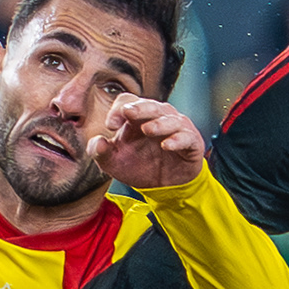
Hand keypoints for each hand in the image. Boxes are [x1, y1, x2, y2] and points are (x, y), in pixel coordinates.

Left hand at [84, 96, 205, 191]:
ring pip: (170, 118)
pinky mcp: (191, 142)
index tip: (110, 125)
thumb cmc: (138, 166)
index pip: (128, 102)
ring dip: (159, 123)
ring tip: (148, 130)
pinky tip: (167, 145)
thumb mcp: (113, 162)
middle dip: (139, 108)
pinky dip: (178, 140)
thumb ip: (100, 152)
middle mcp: (158, 117)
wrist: (163, 187)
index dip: (119, 109)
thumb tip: (97, 142)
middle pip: (150, 105)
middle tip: (129, 113)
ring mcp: (177, 128)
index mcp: (137, 117)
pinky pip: (187, 137)